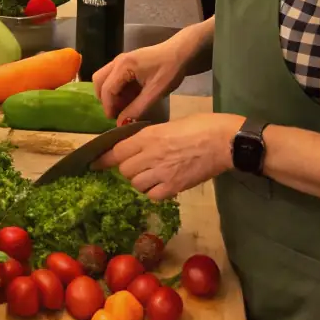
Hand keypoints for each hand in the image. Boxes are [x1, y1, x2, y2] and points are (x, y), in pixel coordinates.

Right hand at [92, 34, 190, 119]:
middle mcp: (117, 61)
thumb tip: (121, 123)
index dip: (108, 107)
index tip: (116, 121)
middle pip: (99, 81)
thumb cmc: (170, 70)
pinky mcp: (126, 64)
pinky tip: (131, 98)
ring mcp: (121, 61)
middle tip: (117, 113)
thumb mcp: (155, 92)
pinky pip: (113, 78)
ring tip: (126, 106)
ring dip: (111, 95)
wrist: (181, 52)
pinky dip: (117, 90)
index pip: (106, 89)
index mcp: (123, 66)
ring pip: (104, 79)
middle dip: (105, 99)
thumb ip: (137, 108)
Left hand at [94, 113, 240, 198]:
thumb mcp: (169, 125)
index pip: (116, 151)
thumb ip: (150, 137)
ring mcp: (162, 173)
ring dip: (140, 180)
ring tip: (151, 174)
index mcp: (148, 136)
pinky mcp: (175, 187)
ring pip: (137, 183)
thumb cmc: (201, 126)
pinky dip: (153, 192)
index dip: (104, 159)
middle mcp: (150, 155)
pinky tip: (162, 184)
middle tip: (138, 165)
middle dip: (127, 168)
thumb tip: (137, 145)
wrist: (225, 141)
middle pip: (125, 170)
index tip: (94, 164)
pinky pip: (153, 195)